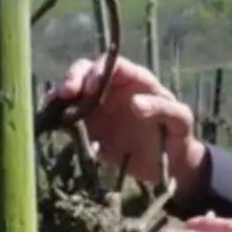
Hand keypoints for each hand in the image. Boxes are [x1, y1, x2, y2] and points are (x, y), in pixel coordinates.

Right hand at [51, 55, 207, 193]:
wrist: (170, 166)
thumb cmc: (178, 136)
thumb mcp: (180, 120)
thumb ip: (163, 108)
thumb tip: (135, 103)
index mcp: (136, 80)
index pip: (112, 64)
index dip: (98, 70)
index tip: (90, 86)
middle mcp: (113, 89)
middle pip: (86, 73)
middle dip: (73, 78)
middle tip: (66, 93)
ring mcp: (98, 108)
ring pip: (72, 94)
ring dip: (59, 97)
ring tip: (51, 106)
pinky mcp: (89, 130)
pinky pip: (69, 121)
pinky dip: (57, 120)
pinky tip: (51, 124)